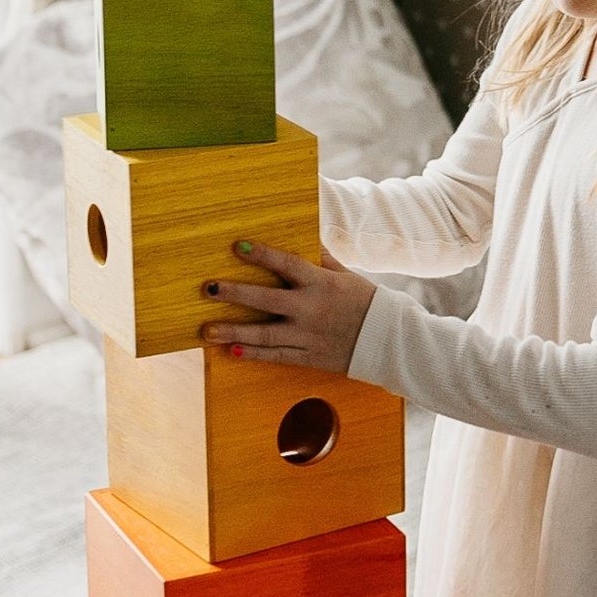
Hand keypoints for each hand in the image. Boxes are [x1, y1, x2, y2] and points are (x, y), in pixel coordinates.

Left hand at [200, 241, 376, 374]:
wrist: (390, 341)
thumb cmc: (368, 302)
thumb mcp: (347, 276)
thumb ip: (322, 261)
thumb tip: (306, 240)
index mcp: (321, 283)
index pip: (287, 265)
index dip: (263, 255)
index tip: (238, 246)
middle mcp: (311, 309)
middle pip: (267, 300)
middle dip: (236, 294)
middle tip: (209, 288)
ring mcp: (308, 335)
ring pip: (265, 334)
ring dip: (234, 330)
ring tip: (206, 330)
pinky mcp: (309, 356)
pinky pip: (277, 355)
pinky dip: (253, 354)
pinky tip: (231, 351)